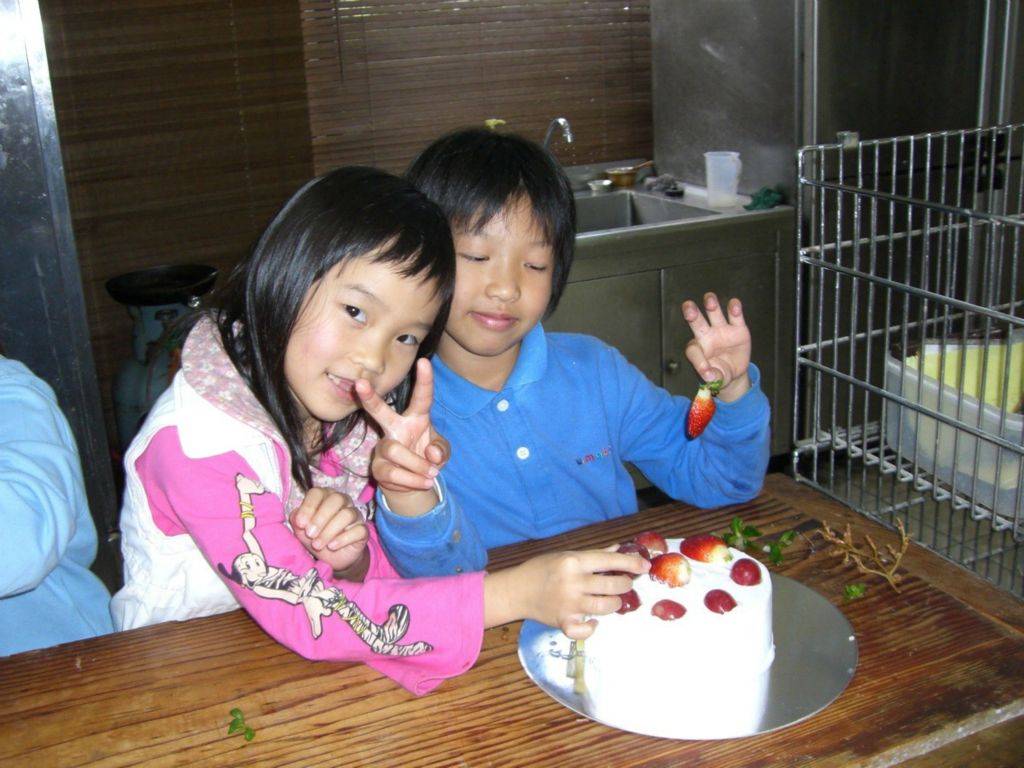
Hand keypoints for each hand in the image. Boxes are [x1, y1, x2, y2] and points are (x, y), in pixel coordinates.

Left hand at [290, 488, 368, 575]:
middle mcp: (343, 501)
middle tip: (310, 534)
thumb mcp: (302, 531)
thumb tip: (297, 517)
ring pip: (347, 514)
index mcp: (325, 496)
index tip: (300, 524)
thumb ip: (297, 520)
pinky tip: (332, 546)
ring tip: (318, 545)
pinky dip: (343, 539)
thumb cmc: (317, 538)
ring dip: (329, 531)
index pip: (318, 493)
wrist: (333, 558)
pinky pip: (358, 530)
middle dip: (320, 518)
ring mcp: (355, 515)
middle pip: (336, 499)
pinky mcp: (363, 531)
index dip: (308, 507)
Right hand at [358, 358, 449, 514]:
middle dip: (369, 397)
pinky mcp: (377, 467)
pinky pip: (394, 472)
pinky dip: (413, 480)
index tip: (423, 361)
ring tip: (432, 473)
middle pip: (380, 411)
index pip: (421, 398)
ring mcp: (384, 447)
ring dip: (418, 465)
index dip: (424, 380)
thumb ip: (442, 450)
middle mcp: (395, 428)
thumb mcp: (442, 452)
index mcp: (416, 419)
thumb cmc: (427, 457)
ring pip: (396, 450)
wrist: (415, 483)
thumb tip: (432, 454)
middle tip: (359, 382)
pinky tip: (423, 482)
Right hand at [483, 550, 650, 638]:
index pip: (610, 560)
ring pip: (606, 607)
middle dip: (625, 585)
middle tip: (624, 584)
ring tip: (612, 600)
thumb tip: (620, 549)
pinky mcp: (564, 622)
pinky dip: (593, 627)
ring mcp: (569, 604)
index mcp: (573, 561)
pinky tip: (593, 621)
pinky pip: (587, 629)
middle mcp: (573, 582)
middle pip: (613, 585)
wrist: (516, 590)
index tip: (645, 566)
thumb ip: (594, 555)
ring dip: (614, 603)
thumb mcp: (566, 555)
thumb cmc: (542, 569)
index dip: (631, 563)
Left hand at [681, 292, 751, 401]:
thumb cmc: (719, 373)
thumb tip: (708, 376)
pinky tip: (734, 304)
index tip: (705, 371)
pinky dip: (735, 309)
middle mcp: (707, 335)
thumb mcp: (715, 379)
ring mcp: (722, 330)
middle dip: (692, 313)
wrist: (735, 372)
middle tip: (688, 306)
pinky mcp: (738, 329)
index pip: (693, 350)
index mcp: (697, 348)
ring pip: (714, 313)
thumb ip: (711, 377)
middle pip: (697, 322)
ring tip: (710, 300)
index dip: (698, 361)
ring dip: (711, 304)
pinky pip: (735, 316)